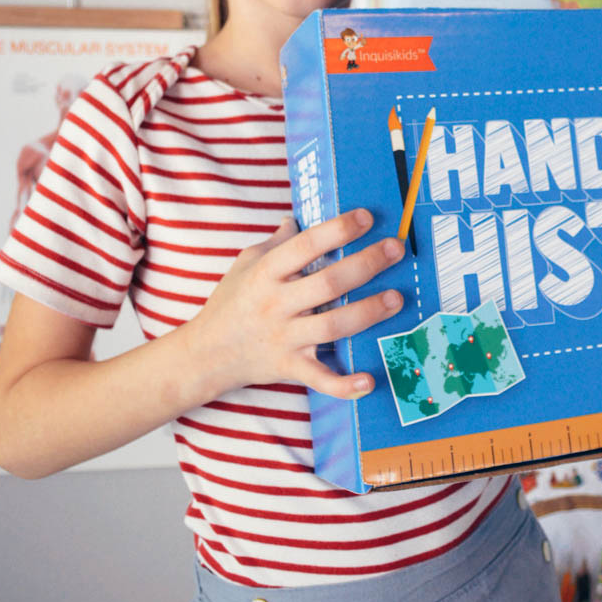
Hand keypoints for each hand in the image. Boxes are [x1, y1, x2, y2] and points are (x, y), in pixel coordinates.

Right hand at [184, 210, 404, 399]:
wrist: (204, 354)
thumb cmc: (229, 303)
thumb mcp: (244, 264)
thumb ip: (274, 243)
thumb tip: (295, 218)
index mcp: (266, 273)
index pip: (305, 245)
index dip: (338, 230)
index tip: (366, 217)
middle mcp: (276, 304)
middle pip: (327, 283)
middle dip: (365, 265)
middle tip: (396, 249)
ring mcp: (284, 337)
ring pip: (332, 326)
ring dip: (368, 312)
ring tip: (397, 298)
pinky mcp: (289, 367)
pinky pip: (319, 378)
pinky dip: (344, 384)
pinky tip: (369, 380)